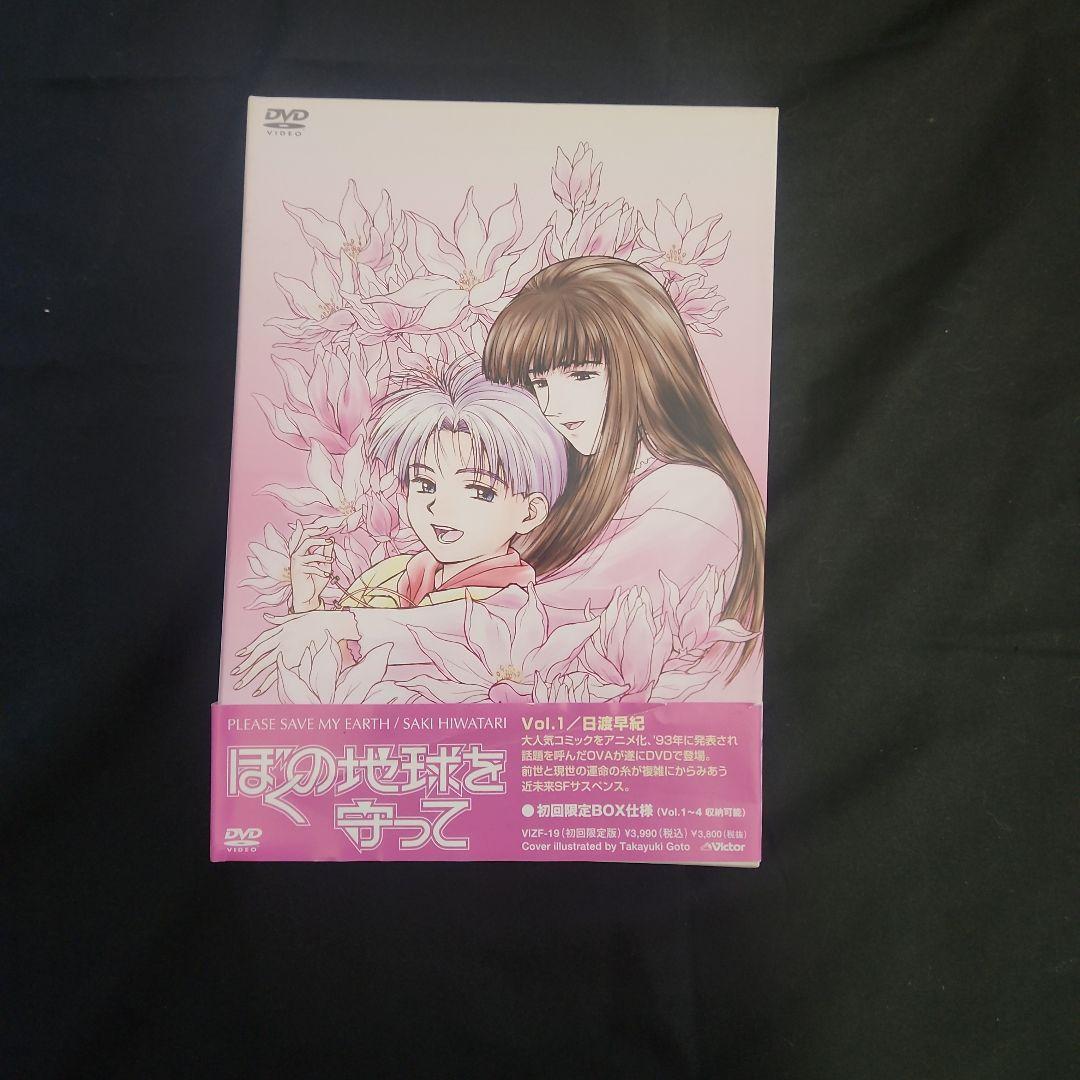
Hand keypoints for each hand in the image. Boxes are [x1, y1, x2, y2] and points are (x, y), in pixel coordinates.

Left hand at [231, 609, 355, 695]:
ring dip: (250, 676)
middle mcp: (278, 641)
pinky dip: (266, 683)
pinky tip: (257, 691)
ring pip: (263, 666)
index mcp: (279, 631)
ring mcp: (285, 651)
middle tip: (235, 674)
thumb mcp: (294, 618)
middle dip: (245, 665)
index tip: (240, 655)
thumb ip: (279, 620)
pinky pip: (276, 674)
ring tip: (240, 684)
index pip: (260, 641)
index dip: (250, 648)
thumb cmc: (315, 620)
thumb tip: (266, 616)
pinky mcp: (292, 660)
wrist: (328, 625)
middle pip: (258, 655)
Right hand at [288, 525, 334, 612]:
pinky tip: (327, 574)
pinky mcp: (298, 570)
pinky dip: (321, 570)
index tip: (326, 527)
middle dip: (318, 537)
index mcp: (302, 551)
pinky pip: (312, 566)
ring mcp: (296, 562)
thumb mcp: (324, 564)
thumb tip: (331, 540)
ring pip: (309, 551)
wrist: (308, 597)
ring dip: (322, 555)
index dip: (314, 529)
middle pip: (305, 538)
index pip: (305, 534)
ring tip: (331, 560)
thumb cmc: (315, 580)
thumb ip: (326, 553)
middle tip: (330, 540)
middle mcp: (297, 554)